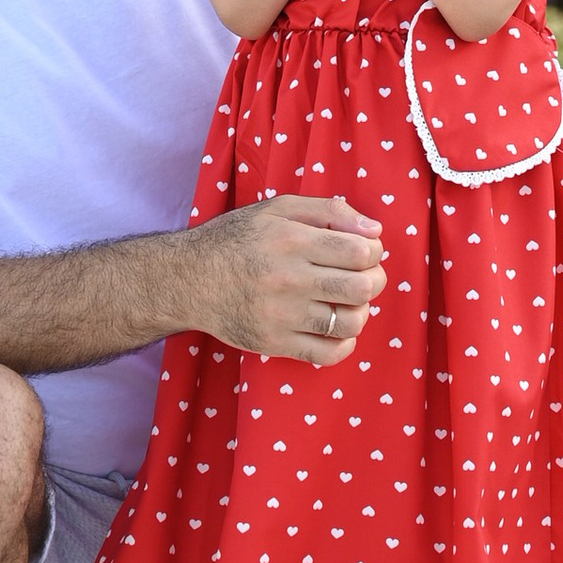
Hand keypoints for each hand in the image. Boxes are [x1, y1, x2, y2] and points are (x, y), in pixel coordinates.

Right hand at [175, 194, 385, 364]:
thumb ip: (329, 211)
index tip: (365, 252)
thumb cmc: (237, 239)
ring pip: (350, 322)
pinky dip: (344, 344)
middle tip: (363, 276)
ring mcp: (281, 315)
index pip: (361, 251)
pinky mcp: (273, 343)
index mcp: (291, 240)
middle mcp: (288, 278)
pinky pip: (327, 354)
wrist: (187, 280)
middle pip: (362, 287)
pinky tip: (336, 329)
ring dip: (360, 311)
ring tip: (346, 302)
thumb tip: (375, 229)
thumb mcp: (277, 209)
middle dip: (374, 280)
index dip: (374, 251)